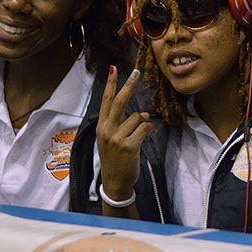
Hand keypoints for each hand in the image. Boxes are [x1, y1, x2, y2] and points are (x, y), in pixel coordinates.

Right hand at [95, 66, 154, 203]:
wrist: (115, 182)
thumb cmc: (115, 159)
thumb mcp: (112, 140)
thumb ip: (124, 125)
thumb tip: (142, 114)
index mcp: (101, 127)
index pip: (106, 101)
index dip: (110, 84)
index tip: (113, 69)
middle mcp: (107, 130)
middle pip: (119, 102)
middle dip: (128, 85)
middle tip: (136, 72)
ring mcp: (117, 138)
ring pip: (137, 118)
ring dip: (143, 123)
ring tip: (139, 135)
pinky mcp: (129, 146)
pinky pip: (145, 128)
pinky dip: (150, 129)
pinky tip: (148, 135)